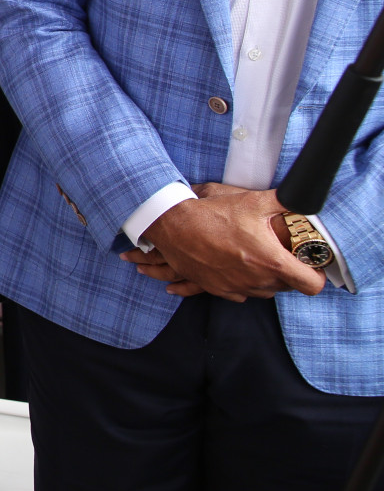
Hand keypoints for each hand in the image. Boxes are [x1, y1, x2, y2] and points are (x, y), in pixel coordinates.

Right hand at [135, 185, 323, 300]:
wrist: (173, 225)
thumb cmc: (213, 213)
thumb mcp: (253, 200)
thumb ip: (285, 201)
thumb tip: (305, 196)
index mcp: (271, 261)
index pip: (312, 284)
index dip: (317, 275)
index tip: (311, 264)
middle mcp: (257, 280)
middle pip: (289, 287)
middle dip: (289, 272)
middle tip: (281, 253)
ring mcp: (236, 287)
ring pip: (265, 292)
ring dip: (267, 279)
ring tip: (259, 258)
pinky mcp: (217, 289)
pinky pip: (241, 295)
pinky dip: (245, 284)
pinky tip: (240, 268)